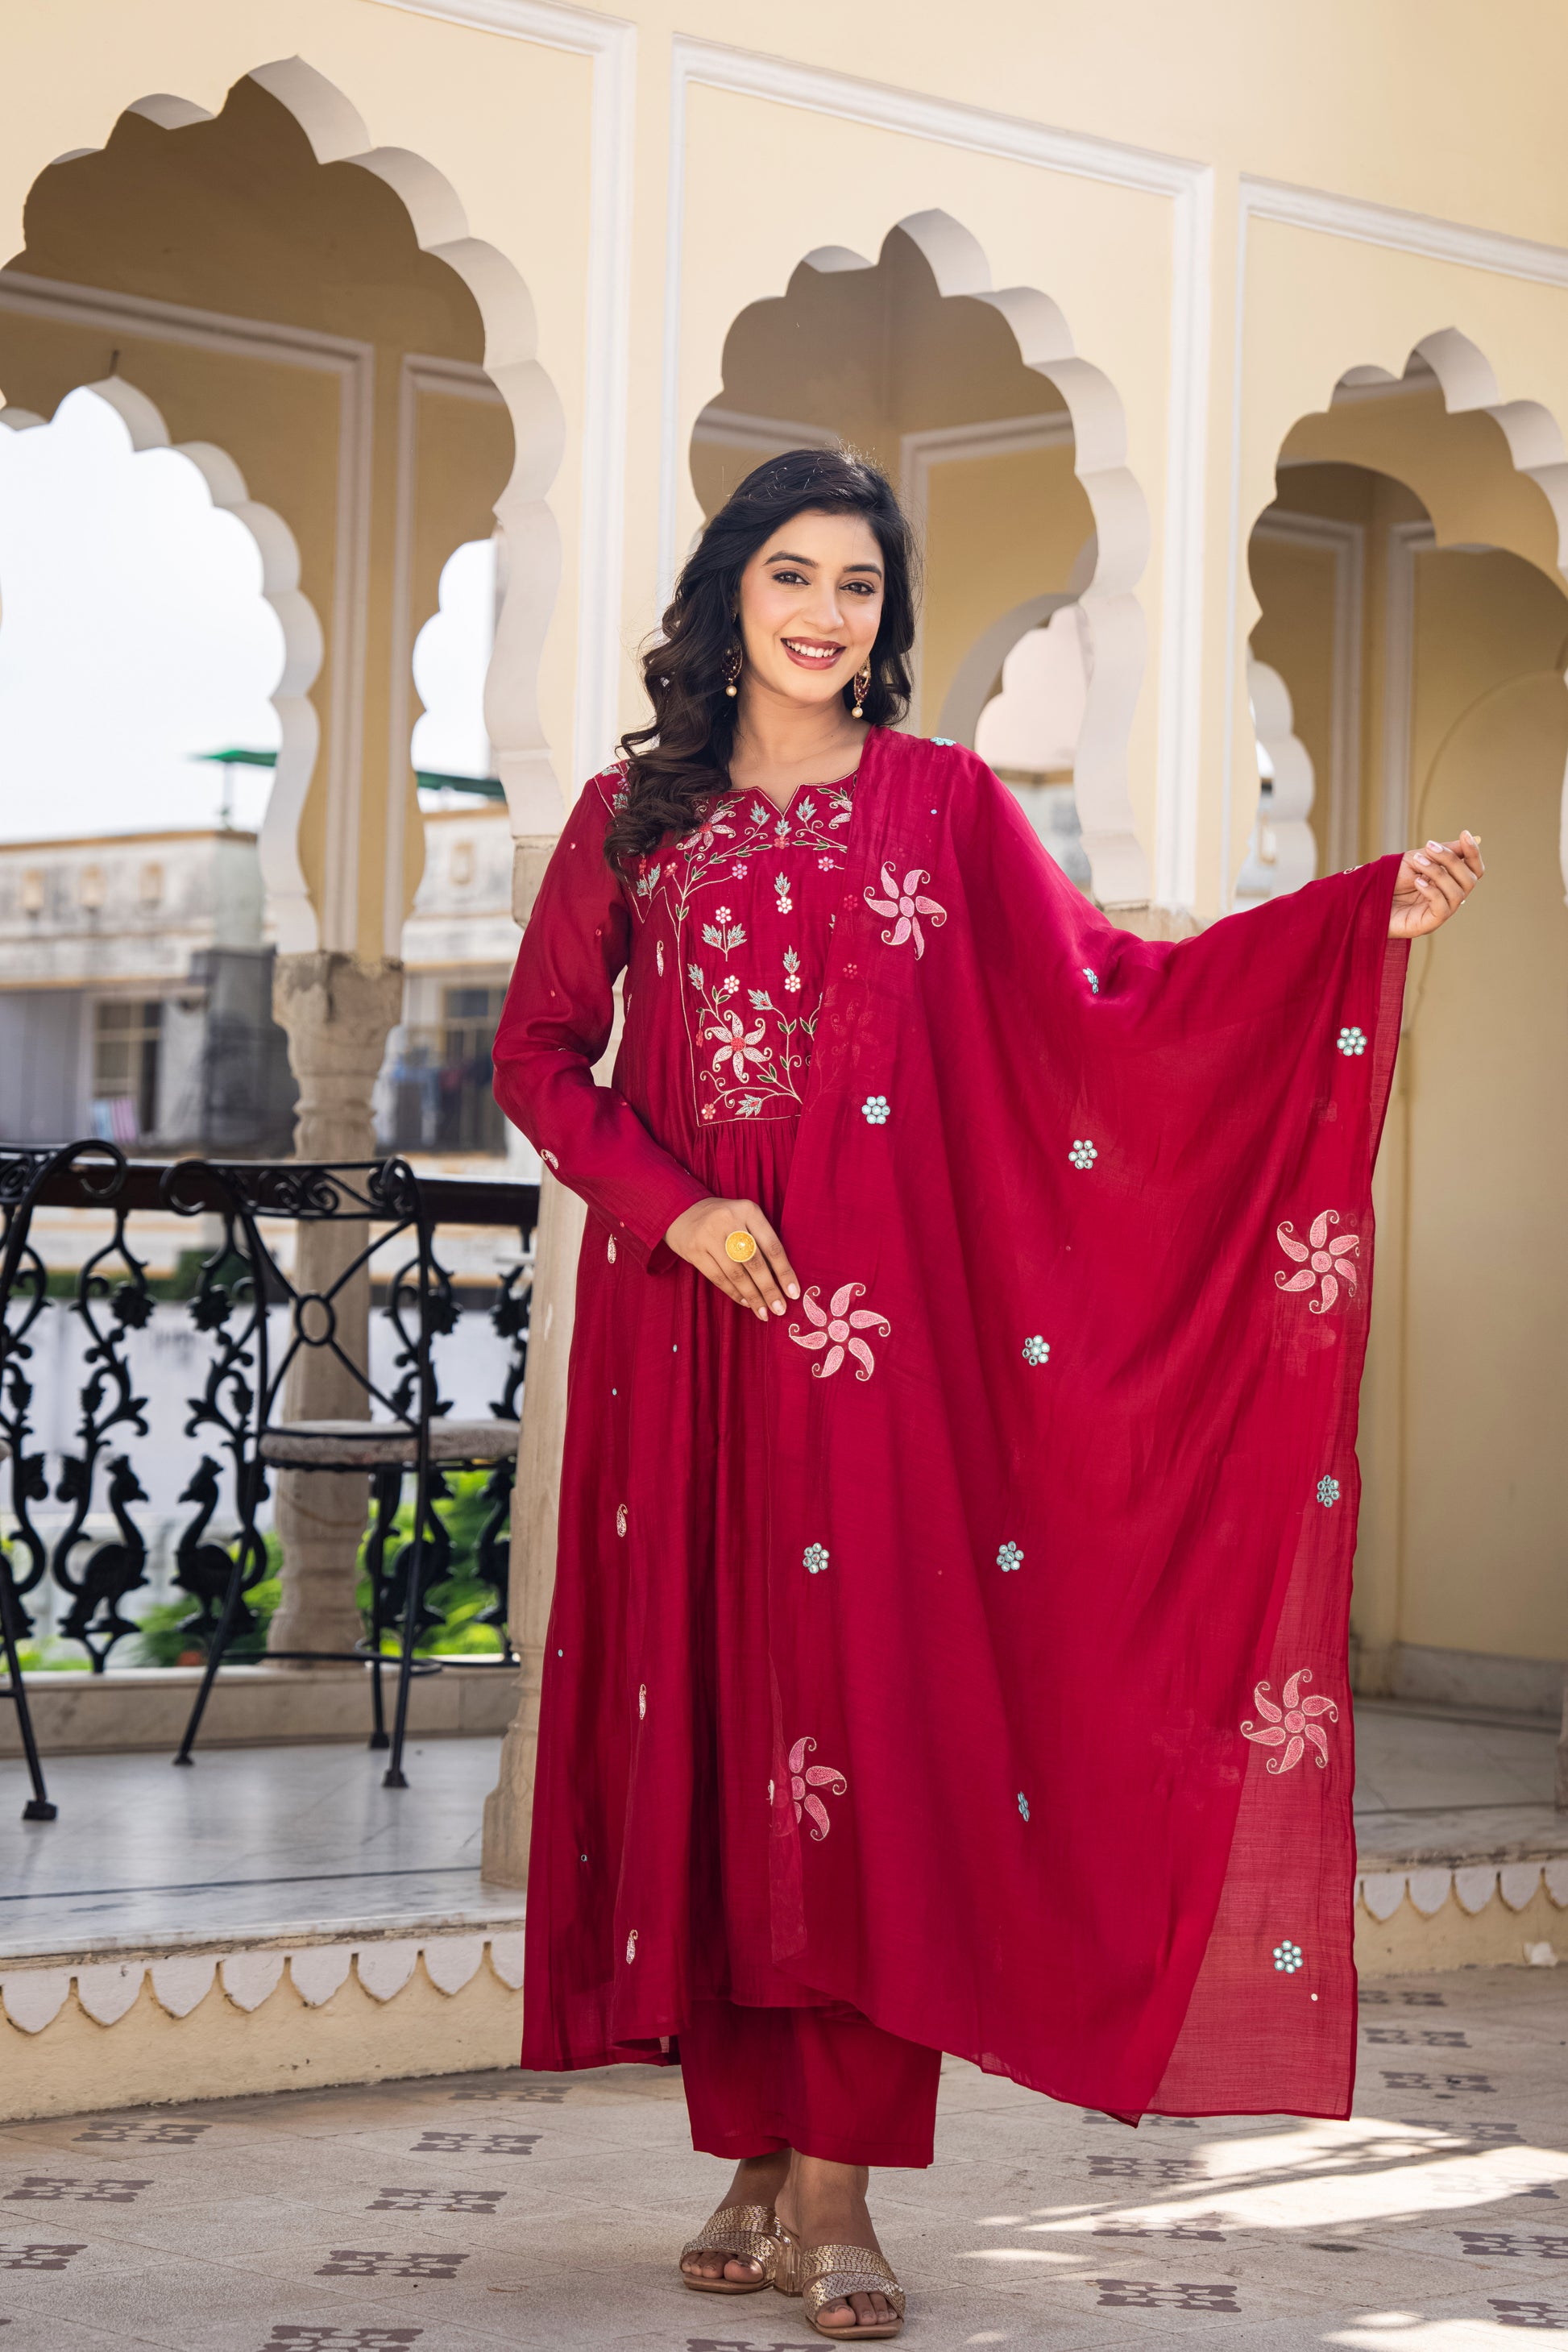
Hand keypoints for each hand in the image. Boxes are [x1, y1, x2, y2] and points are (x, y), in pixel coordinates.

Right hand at [664, 1196, 799, 1321]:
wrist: (682, 1211)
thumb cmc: (724, 1219)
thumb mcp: (745, 1219)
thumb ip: (761, 1241)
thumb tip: (782, 1279)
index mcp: (748, 1210)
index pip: (772, 1246)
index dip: (784, 1272)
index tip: (794, 1293)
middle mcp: (729, 1220)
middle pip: (755, 1262)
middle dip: (769, 1289)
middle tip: (780, 1309)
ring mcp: (709, 1236)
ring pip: (736, 1273)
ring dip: (753, 1296)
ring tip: (764, 1312)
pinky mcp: (694, 1250)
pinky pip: (718, 1278)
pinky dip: (734, 1292)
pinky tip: (746, 1302)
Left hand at [1387, 831, 1483, 937]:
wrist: (1365, 900)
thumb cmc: (1390, 881)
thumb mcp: (1416, 859)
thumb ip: (1441, 852)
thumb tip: (1468, 838)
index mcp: (1448, 882)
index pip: (1473, 869)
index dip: (1473, 853)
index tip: (1464, 834)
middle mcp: (1449, 897)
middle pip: (1469, 879)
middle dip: (1451, 860)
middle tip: (1429, 848)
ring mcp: (1440, 912)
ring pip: (1457, 892)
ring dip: (1438, 872)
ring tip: (1418, 862)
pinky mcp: (1430, 924)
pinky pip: (1443, 907)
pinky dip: (1432, 891)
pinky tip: (1417, 882)